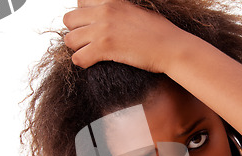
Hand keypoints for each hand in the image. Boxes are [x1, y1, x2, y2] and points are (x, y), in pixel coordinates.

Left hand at [63, 0, 186, 70]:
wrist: (172, 48)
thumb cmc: (161, 34)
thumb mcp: (137, 12)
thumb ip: (119, 12)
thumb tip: (109, 21)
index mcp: (112, 1)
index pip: (80, 3)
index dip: (83, 18)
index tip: (92, 29)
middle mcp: (104, 11)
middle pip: (69, 20)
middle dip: (76, 33)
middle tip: (89, 44)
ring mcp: (103, 29)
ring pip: (70, 40)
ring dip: (78, 49)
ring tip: (91, 55)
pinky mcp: (104, 47)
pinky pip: (78, 58)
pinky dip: (83, 63)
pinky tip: (93, 64)